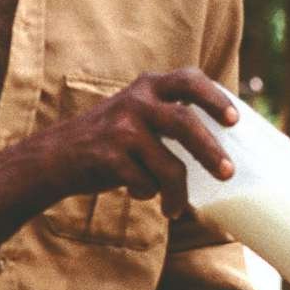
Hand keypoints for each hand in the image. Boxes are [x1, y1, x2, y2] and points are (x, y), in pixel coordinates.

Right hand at [47, 67, 236, 217]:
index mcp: (148, 86)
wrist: (55, 156)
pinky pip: (146, 184)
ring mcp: (121, 128)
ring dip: (179, 193)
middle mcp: (136, 101)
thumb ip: (168, 114)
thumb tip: (223, 144)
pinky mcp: (108, 156)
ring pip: (169, 166)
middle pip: (185, 124)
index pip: (189, 80)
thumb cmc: (110, 138)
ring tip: (179, 208)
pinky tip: (140, 194)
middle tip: (228, 173)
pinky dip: (147, 194)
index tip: (234, 120)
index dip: (215, 98)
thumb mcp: (136, 112)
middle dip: (210, 151)